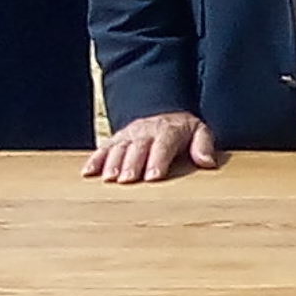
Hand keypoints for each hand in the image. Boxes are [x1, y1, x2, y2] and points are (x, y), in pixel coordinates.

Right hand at [83, 111, 223, 183]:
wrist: (165, 115)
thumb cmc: (184, 131)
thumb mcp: (200, 131)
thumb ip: (203, 145)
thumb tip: (207, 162)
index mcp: (168, 130)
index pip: (163, 146)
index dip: (157, 160)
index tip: (153, 176)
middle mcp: (145, 131)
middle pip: (138, 148)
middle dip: (132, 164)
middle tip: (128, 180)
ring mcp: (129, 135)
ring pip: (119, 148)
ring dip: (112, 163)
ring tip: (109, 179)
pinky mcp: (116, 140)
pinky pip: (103, 148)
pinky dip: (94, 160)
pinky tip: (87, 173)